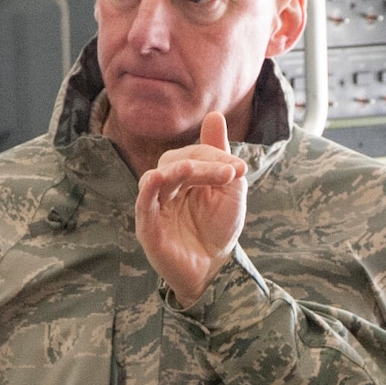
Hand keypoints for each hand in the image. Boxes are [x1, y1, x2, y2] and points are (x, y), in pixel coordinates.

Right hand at [136, 111, 248, 306]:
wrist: (215, 268)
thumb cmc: (219, 229)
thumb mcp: (229, 189)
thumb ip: (221, 156)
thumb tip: (214, 115)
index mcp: (183, 176)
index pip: (193, 155)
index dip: (215, 158)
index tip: (241, 169)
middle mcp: (166, 187)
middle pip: (176, 163)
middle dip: (203, 165)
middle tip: (231, 173)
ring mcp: (154, 206)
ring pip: (159, 179)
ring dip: (176, 171)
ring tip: (192, 169)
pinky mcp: (147, 226)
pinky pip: (144, 204)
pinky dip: (149, 189)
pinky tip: (160, 178)